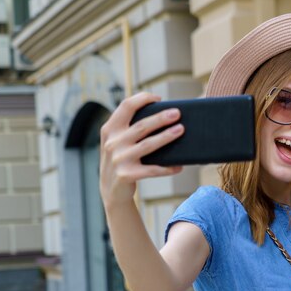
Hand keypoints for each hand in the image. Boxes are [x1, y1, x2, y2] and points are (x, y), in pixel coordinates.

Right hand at [100, 92, 184, 207]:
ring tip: (181, 130)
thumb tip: (162, 116)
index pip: (126, 106)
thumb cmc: (121, 160)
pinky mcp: (126, 175)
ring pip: (148, 145)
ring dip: (166, 137)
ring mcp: (119, 159)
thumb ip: (130, 128)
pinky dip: (166, 168)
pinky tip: (178, 166)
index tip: (159, 98)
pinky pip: (151, 170)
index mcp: (110, 129)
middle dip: (161, 118)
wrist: (111, 191)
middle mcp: (112, 142)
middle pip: (141, 126)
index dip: (142, 99)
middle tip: (177, 113)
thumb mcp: (117, 142)